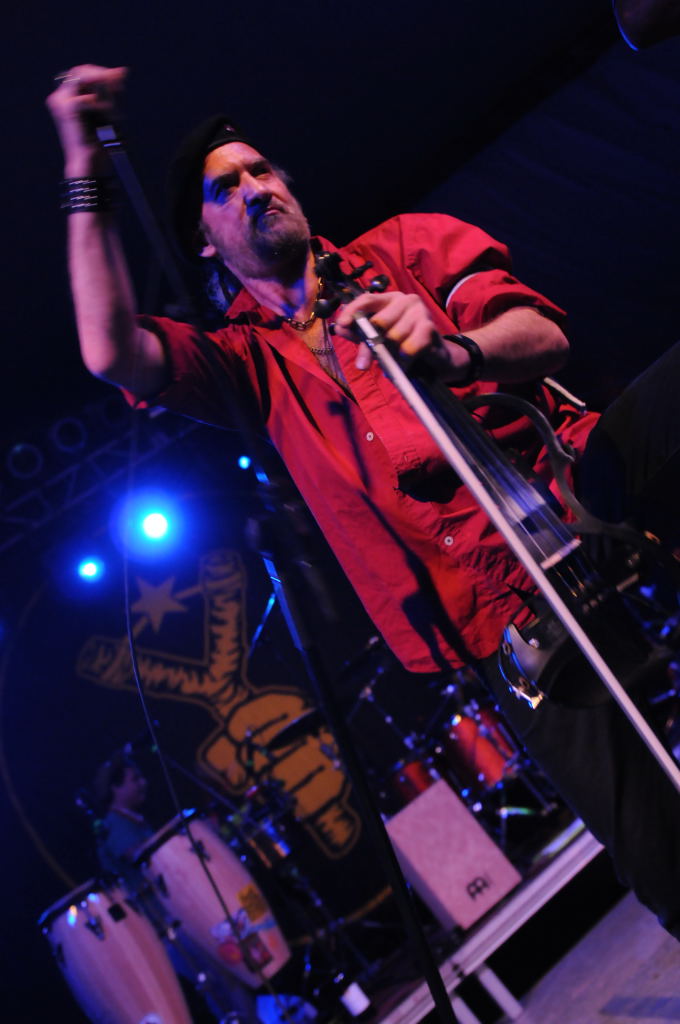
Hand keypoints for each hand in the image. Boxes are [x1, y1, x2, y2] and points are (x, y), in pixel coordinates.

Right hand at [46, 64, 127, 176]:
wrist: (91, 163)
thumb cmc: (101, 142)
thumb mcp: (111, 111)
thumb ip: (113, 90)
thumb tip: (123, 70)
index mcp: (68, 98)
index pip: (83, 73)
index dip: (102, 73)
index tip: (121, 80)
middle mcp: (60, 98)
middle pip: (80, 72)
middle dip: (102, 76)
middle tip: (119, 87)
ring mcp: (60, 102)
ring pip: (81, 79)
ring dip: (101, 89)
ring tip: (112, 109)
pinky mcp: (66, 110)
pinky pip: (86, 97)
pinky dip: (99, 104)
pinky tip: (106, 115)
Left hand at [334, 290, 471, 378]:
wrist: (435, 359)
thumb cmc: (403, 346)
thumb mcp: (377, 340)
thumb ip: (358, 334)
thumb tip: (338, 328)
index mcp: (389, 299)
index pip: (367, 299)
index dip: (352, 311)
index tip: (342, 325)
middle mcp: (405, 300)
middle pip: (378, 321)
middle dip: (369, 345)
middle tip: (363, 365)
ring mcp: (419, 311)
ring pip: (392, 337)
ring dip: (391, 354)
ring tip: (395, 359)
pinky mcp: (429, 327)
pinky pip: (407, 347)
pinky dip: (404, 359)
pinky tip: (406, 361)